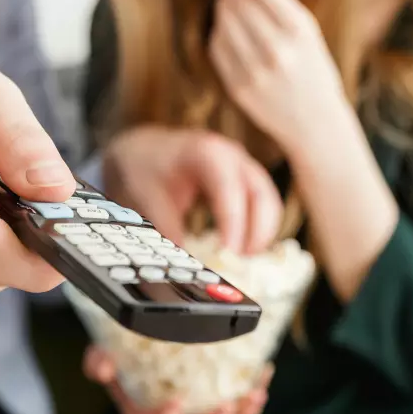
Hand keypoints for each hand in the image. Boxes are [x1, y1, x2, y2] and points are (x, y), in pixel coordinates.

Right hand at [83, 346, 272, 413]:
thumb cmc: (120, 353)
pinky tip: (265, 372)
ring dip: (240, 413)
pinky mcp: (216, 399)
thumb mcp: (103, 354)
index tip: (177, 405)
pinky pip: (238, 404)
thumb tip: (103, 365)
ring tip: (254, 395)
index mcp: (140, 412)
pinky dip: (252, 393)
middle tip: (226, 409)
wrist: (137, 345)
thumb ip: (98, 360)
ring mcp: (195, 411)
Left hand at [102, 126, 281, 253]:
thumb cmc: (147, 167)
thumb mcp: (148, 196)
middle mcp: (233, 156)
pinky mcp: (246, 180)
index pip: (229, 188)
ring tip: (241, 260)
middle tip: (240, 261)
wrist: (144, 149)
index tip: (228, 253)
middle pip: (261, 195)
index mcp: (207, 152)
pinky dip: (258, 228)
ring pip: (268, 201)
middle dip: (257, 231)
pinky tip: (242, 249)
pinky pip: (263, 205)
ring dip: (261, 233)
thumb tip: (183, 263)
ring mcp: (243, 167)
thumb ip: (167, 229)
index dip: (233, 222)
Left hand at [209, 0, 354, 150]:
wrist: (315, 122)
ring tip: (235, 0)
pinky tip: (232, 29)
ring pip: (224, 19)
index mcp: (299, 31)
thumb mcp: (306, 30)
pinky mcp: (237, 87)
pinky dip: (222, 31)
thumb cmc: (313, 68)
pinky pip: (217, 45)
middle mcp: (276, 50)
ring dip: (226, 4)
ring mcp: (254, 71)